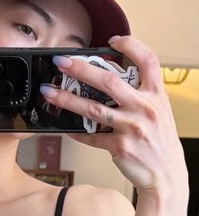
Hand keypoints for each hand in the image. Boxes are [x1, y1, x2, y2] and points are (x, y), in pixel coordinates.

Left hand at [40, 35, 188, 198]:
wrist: (166, 174)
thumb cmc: (160, 140)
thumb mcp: (159, 110)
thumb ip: (141, 93)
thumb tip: (112, 78)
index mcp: (157, 94)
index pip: (148, 60)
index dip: (131, 45)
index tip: (113, 41)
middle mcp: (145, 108)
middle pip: (109, 81)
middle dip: (81, 69)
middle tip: (61, 62)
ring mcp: (132, 128)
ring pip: (94, 109)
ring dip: (68, 100)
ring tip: (50, 93)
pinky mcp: (120, 147)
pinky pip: (91, 136)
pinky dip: (77, 132)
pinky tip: (65, 127)